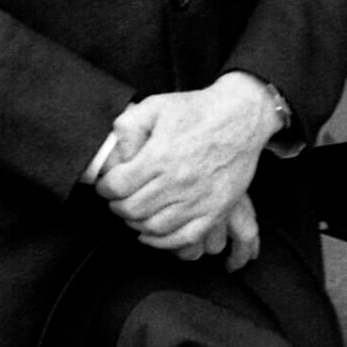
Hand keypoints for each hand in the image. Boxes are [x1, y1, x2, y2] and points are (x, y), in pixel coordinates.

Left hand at [95, 76, 276, 252]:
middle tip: (118, 199)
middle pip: (132, 210)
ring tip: (135, 212)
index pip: (117, 187)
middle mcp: (178, 182)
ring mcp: (198, 200)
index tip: (106, 186)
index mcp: (160, 157)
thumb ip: (127, 126)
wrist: (241, 117)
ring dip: (136, 223)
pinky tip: (153, 233)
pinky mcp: (215, 211)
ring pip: (153, 228)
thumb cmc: (198, 111)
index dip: (104, 188)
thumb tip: (111, 154)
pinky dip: (162, 241)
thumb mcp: (155, 106)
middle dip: (118, 206)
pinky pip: (183, 238)